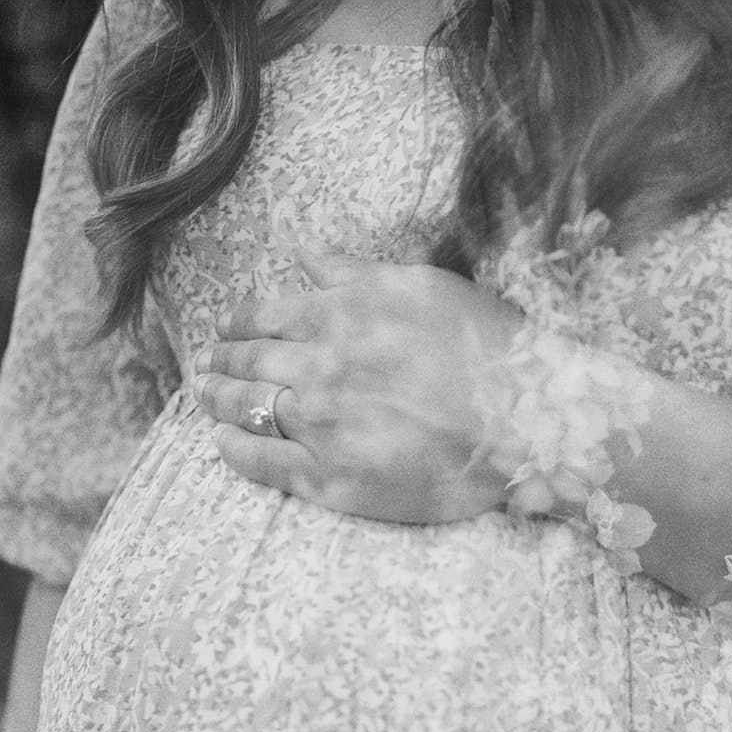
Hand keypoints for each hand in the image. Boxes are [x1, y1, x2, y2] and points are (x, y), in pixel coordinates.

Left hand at [194, 237, 521, 522]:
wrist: (525, 419)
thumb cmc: (486, 348)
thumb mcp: (419, 285)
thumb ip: (351, 271)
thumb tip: (299, 253)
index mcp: (339, 315)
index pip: (262, 314)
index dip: (237, 321)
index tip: (227, 326)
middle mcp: (320, 367)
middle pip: (247, 361)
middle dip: (220, 360)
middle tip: (207, 364)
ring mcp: (320, 425)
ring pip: (247, 407)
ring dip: (217, 399)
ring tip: (205, 396)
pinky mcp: (331, 478)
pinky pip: (264, 462)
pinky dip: (234, 449)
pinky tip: (222, 443)